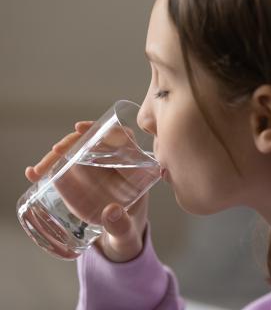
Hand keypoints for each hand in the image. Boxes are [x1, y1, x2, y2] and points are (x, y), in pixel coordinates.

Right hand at [25, 121, 148, 262]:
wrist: (118, 243)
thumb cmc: (128, 233)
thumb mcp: (126, 233)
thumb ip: (121, 226)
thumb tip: (111, 212)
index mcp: (134, 171)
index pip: (124, 139)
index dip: (104, 129)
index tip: (81, 128)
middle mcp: (116, 166)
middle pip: (95, 143)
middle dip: (72, 142)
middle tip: (55, 151)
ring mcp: (98, 171)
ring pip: (77, 153)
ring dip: (56, 157)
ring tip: (38, 171)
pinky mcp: (83, 179)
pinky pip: (67, 168)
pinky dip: (50, 168)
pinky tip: (33, 174)